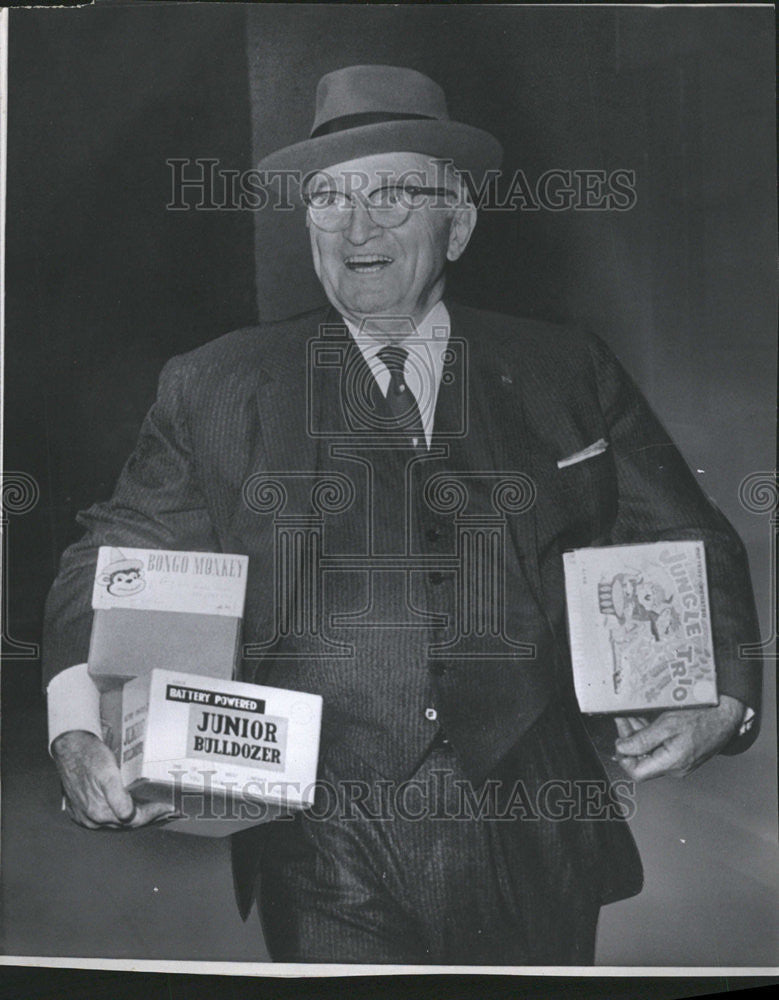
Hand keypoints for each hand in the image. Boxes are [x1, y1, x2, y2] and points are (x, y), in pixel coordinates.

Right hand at [52, 730, 178, 829]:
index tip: (168, 807)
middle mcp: (91, 819)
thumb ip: (117, 797)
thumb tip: (128, 816)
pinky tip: (127, 808)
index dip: (153, 814)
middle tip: (163, 809)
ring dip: (133, 818)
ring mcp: (84, 817)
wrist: (69, 748)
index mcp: (99, 811)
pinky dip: (119, 815)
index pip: (134, 820)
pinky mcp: (80, 812)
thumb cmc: (90, 757)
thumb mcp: (107, 773)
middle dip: (147, 817)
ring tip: (149, 810)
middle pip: (126, 824)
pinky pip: (104, 819)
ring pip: (116, 823)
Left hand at [613, 695, 745, 781]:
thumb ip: (642, 740)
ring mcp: (680, 763)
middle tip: (622, 720)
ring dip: (639, 736)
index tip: (619, 739)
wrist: (725, 716)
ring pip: (651, 753)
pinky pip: (661, 750)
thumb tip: (622, 749)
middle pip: (643, 761)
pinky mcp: (683, 755)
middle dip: (629, 741)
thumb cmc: (700, 718)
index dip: (624, 757)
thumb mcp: (666, 725)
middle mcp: (675, 768)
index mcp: (671, 764)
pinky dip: (651, 737)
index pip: (637, 773)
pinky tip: (645, 723)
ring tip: (631, 717)